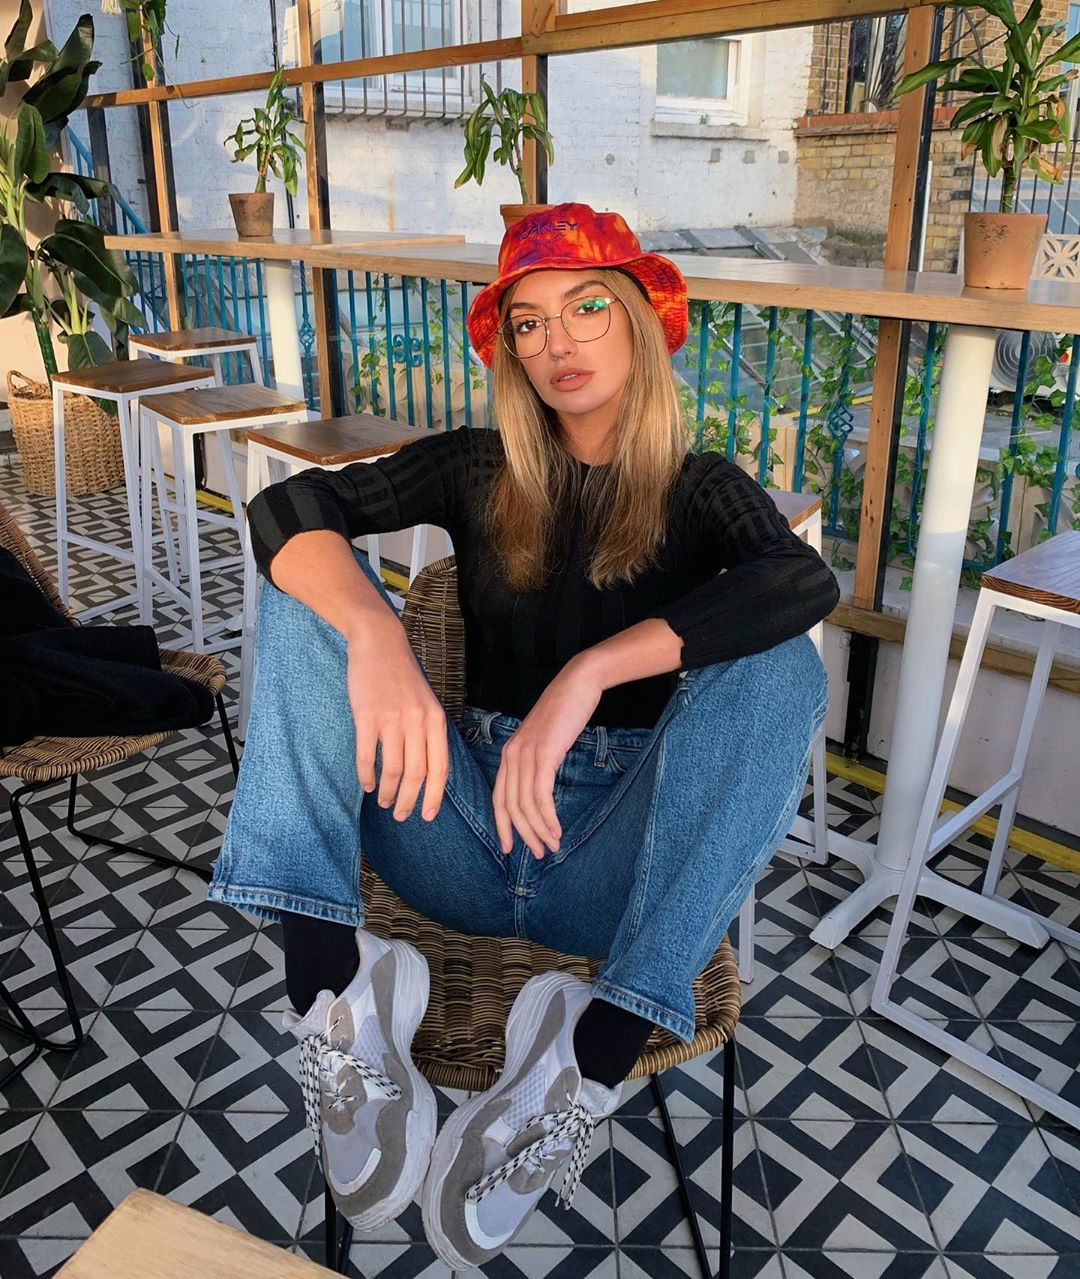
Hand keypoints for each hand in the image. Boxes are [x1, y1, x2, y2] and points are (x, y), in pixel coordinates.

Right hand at [346, 614, 447, 822]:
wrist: (379, 643)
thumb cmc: (402, 675)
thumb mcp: (425, 701)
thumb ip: (428, 731)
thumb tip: (427, 769)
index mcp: (436, 720)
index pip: (440, 767)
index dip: (434, 795)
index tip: (427, 816)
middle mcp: (417, 722)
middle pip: (416, 774)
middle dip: (410, 800)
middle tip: (402, 816)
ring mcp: (392, 719)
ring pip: (393, 769)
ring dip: (389, 792)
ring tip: (384, 802)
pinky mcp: (366, 716)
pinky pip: (367, 756)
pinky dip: (367, 775)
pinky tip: (367, 785)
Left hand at [492, 657, 603, 859]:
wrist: (577, 684)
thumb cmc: (564, 712)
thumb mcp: (545, 740)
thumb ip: (538, 762)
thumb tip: (541, 789)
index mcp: (509, 754)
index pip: (499, 798)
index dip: (503, 826)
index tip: (510, 847)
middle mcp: (511, 756)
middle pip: (511, 807)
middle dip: (524, 834)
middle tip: (540, 853)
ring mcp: (525, 754)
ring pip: (525, 805)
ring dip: (539, 830)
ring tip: (552, 845)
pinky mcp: (543, 754)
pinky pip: (541, 795)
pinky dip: (547, 817)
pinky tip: (557, 829)